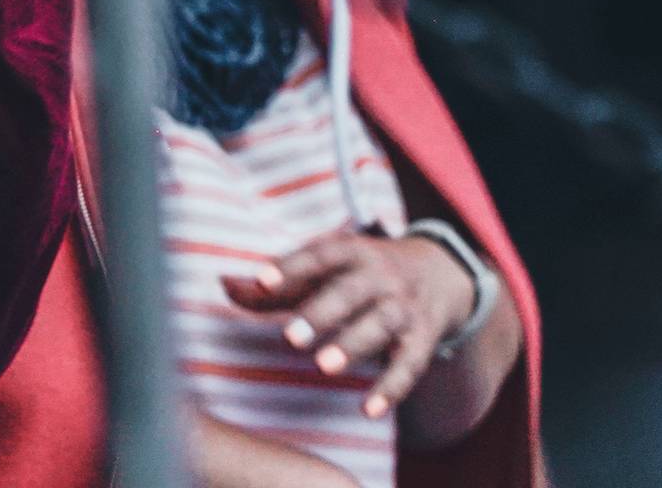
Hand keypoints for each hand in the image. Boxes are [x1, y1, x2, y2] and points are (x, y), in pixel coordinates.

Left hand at [220, 230, 483, 420]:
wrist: (438, 271)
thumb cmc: (358, 274)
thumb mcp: (322, 270)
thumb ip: (274, 285)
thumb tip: (223, 285)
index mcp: (350, 252)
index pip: (319, 255)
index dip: (290, 267)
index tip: (262, 281)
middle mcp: (379, 276)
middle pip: (351, 291)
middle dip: (322, 312)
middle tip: (290, 338)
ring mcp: (403, 307)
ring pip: (381, 324)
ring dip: (354, 344)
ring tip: (324, 366)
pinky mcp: (422, 339)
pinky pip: (409, 365)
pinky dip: (391, 388)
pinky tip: (368, 409)